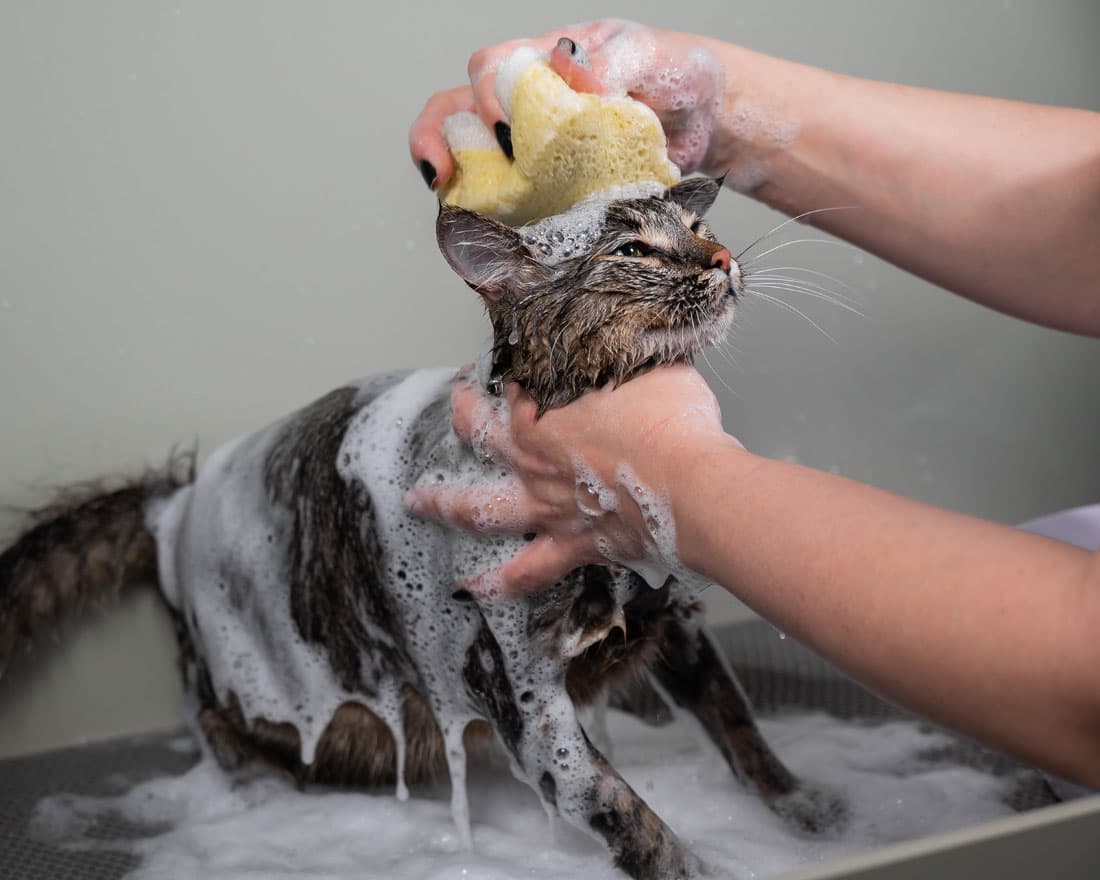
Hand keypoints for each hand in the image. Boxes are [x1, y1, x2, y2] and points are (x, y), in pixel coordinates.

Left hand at [405, 364, 731, 595]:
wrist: (693, 485)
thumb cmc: (674, 421)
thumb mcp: (651, 361)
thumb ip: (627, 351)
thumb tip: (627, 333)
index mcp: (545, 405)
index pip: (511, 377)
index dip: (508, 364)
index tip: (513, 355)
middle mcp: (532, 456)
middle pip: (478, 433)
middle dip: (462, 416)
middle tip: (455, 407)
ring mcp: (545, 504)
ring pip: (479, 506)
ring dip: (445, 504)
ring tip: (420, 502)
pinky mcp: (571, 544)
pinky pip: (527, 571)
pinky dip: (499, 583)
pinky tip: (477, 589)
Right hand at [409, 20, 728, 189]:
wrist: (708, 120)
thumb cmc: (677, 73)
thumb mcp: (647, 55)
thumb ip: (607, 62)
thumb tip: (566, 71)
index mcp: (545, 60)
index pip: (491, 68)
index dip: (486, 98)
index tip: (507, 130)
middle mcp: (529, 100)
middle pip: (459, 107)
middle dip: (443, 136)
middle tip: (447, 170)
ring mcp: (535, 145)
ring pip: (471, 151)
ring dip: (452, 171)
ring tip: (445, 191)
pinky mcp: (550, 186)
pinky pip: (505, 194)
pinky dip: (485, 208)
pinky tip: (484, 220)